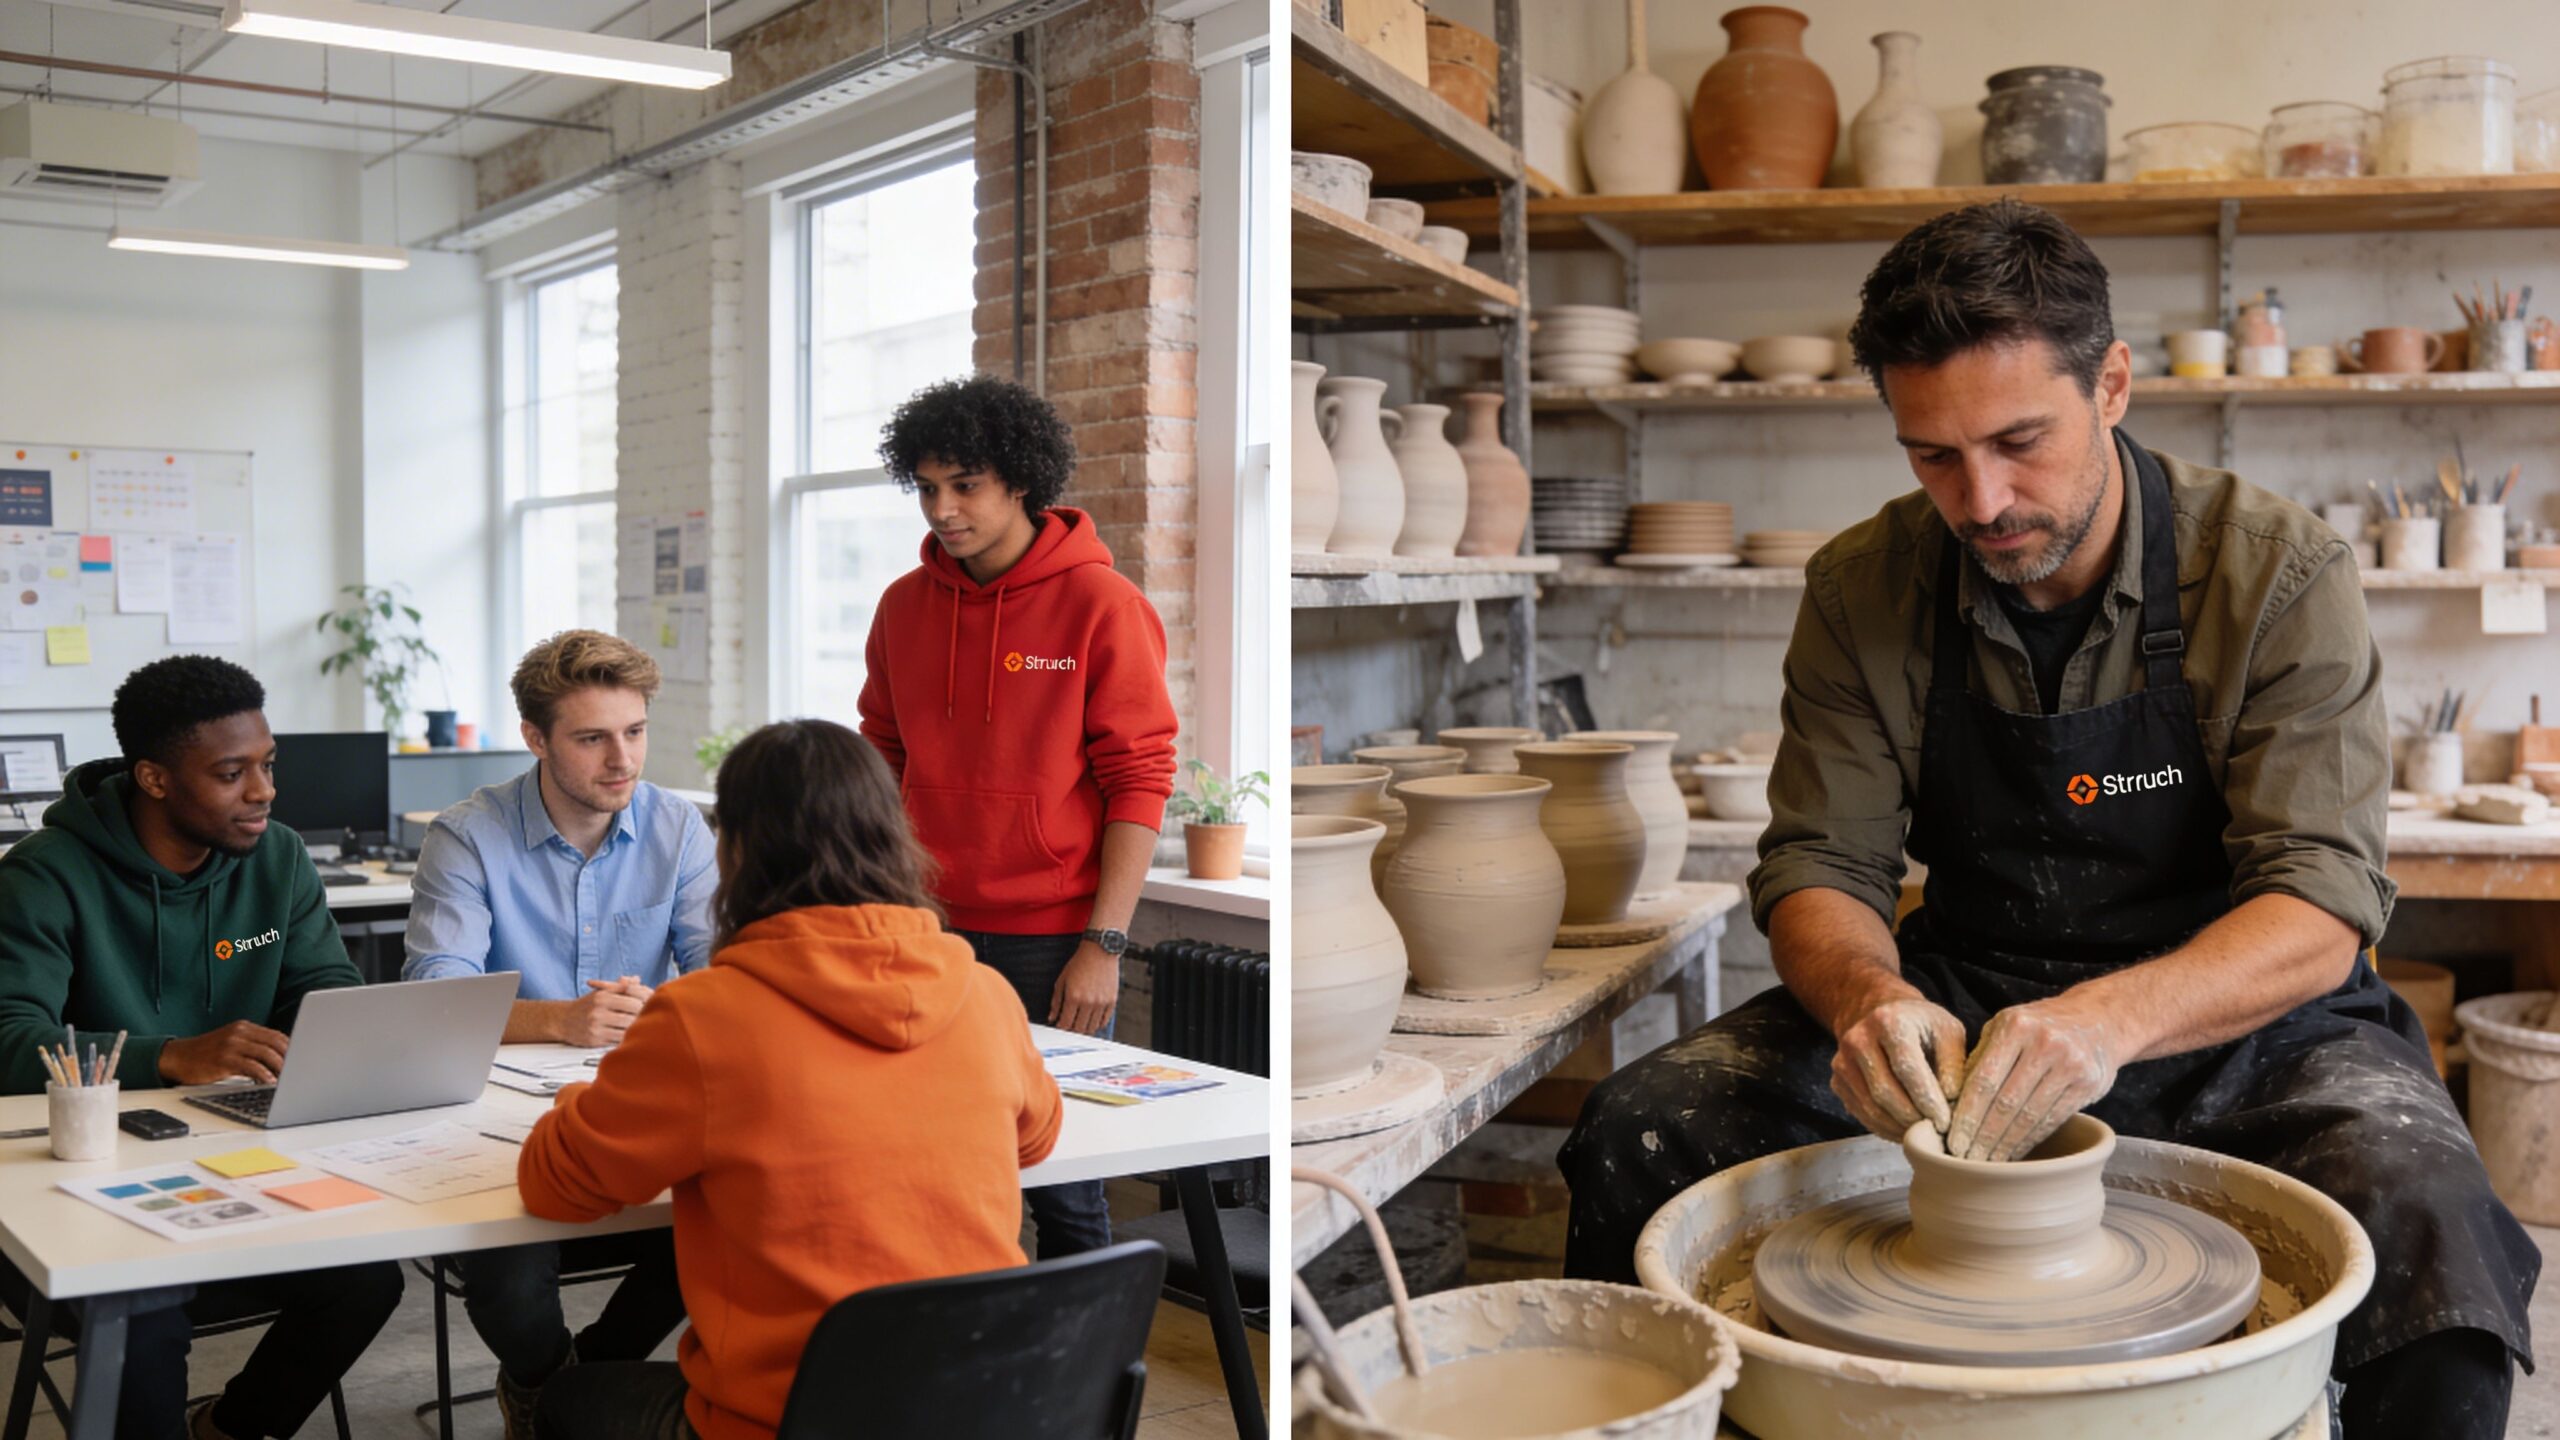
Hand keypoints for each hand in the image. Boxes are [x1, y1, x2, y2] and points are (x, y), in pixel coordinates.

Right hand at [159, 1021, 289, 1084]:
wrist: (176, 1057)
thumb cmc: (206, 1054)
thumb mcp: (231, 1043)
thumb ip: (252, 1046)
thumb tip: (280, 1058)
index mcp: (244, 1027)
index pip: (277, 1036)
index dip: (293, 1048)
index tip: (303, 1059)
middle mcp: (239, 1033)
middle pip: (275, 1043)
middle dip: (291, 1058)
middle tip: (301, 1071)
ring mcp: (231, 1045)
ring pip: (266, 1054)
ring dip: (281, 1067)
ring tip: (289, 1079)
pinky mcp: (223, 1060)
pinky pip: (250, 1067)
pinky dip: (263, 1075)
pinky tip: (270, 1082)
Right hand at [559, 978, 650, 1047]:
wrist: (562, 1021)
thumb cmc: (585, 1006)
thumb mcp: (601, 991)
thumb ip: (620, 986)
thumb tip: (636, 979)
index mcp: (603, 996)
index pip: (633, 997)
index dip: (646, 1001)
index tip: (651, 1004)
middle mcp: (599, 1010)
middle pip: (633, 1012)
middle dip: (644, 1014)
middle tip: (650, 1016)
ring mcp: (597, 1025)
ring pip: (628, 1028)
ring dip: (637, 1027)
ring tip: (642, 1026)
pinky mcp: (595, 1039)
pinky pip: (618, 1040)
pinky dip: (627, 1038)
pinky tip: (630, 1035)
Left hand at [1049, 942, 1120, 1036]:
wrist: (1100, 951)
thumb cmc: (1080, 963)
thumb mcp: (1062, 980)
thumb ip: (1056, 1001)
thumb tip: (1052, 1017)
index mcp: (1073, 997)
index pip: (1066, 1023)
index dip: (1061, 1027)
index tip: (1060, 1025)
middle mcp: (1088, 1002)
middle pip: (1079, 1028)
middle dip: (1072, 1030)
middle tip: (1069, 1025)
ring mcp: (1101, 1003)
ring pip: (1092, 1027)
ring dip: (1084, 1029)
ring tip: (1080, 1023)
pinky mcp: (1112, 1001)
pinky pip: (1104, 1021)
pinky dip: (1097, 1024)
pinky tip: (1091, 1019)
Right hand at [1831, 993, 1967, 1142]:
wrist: (1882, 1015)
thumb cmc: (1922, 1026)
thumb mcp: (1948, 1032)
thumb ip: (1953, 1064)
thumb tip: (1950, 1100)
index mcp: (1888, 1021)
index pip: (1906, 1068)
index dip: (1927, 1100)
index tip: (1946, 1122)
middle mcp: (1858, 1039)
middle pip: (1884, 1091)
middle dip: (1913, 1119)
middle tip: (1937, 1133)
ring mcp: (1842, 1061)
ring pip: (1871, 1108)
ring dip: (1899, 1128)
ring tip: (1924, 1135)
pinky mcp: (1837, 1081)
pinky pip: (1861, 1114)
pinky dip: (1885, 1129)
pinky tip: (1905, 1131)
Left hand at [1947, 996, 2122, 1160]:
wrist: (2097, 1019)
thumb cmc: (2037, 1027)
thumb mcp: (2005, 1027)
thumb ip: (1980, 1058)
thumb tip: (1950, 1102)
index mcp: (2015, 1026)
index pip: (1984, 1080)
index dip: (1967, 1116)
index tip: (1953, 1142)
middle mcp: (2044, 1043)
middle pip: (2006, 1102)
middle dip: (1983, 1136)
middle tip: (1966, 1160)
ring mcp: (2070, 1063)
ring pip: (2030, 1115)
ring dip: (2006, 1144)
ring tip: (1987, 1164)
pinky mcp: (2088, 1083)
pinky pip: (2052, 1119)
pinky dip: (2030, 1140)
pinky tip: (2014, 1153)